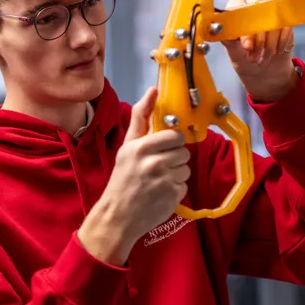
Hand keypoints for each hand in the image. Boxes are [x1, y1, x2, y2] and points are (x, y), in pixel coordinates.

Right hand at [78, 87, 191, 265]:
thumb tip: (154, 89)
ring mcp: (166, 181)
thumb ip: (141, 117)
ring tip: (158, 180)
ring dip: (176, 174)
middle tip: (157, 166)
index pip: (175, 135)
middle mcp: (155, 162)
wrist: (118, 215)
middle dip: (174, 158)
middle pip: (183, 152)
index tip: (162, 148)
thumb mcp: (127, 146)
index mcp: (142, 147)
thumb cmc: (122, 178)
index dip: (172, 142)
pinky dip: (175, 188)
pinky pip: (185, 185)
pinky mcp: (173, 196)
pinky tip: (161, 192)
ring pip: (186, 168)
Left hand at [222, 0, 298, 102]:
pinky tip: (277, 51)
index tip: (245, 44)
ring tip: (263, 57)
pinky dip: (282, 40)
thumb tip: (221, 31)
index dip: (242, 22)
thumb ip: (229, 40)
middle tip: (253, 51)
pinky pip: (285, 24)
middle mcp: (251, 7)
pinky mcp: (284, 19)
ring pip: (272, 16)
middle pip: (257, 6)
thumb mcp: (234, 53)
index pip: (236, 4)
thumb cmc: (245, 60)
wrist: (265, 71)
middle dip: (257, 34)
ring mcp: (269, 12)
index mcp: (235, 12)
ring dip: (269, 41)